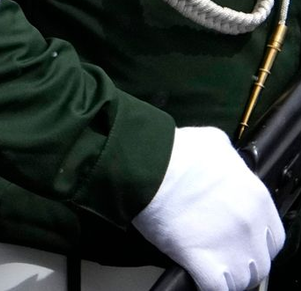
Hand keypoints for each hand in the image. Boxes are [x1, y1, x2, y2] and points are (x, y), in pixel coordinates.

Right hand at [133, 126, 282, 290]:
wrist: (145, 164)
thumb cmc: (173, 151)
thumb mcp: (214, 143)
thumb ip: (231, 161)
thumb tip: (227, 169)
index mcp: (256, 197)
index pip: (274, 237)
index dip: (257, 240)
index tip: (240, 238)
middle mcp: (249, 225)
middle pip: (260, 262)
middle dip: (243, 260)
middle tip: (222, 250)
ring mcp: (229, 246)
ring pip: (242, 279)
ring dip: (227, 274)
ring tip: (208, 262)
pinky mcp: (202, 262)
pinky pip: (217, 288)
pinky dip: (209, 284)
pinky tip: (197, 272)